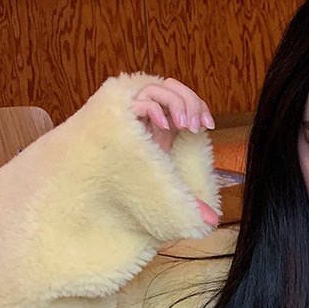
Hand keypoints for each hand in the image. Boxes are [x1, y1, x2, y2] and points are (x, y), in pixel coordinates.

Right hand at [131, 80, 219, 226]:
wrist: (95, 189)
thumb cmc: (128, 186)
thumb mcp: (167, 190)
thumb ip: (189, 200)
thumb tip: (213, 221)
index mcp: (158, 124)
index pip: (182, 98)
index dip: (198, 105)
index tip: (209, 126)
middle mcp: (146, 117)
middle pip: (172, 87)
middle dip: (191, 101)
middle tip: (198, 125)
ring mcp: (131, 113)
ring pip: (158, 88)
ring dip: (177, 102)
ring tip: (186, 125)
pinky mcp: (117, 114)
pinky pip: (140, 99)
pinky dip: (156, 108)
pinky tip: (163, 126)